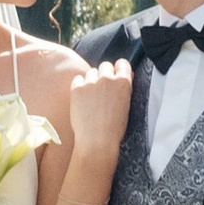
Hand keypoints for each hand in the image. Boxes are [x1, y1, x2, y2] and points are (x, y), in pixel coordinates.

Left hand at [65, 58, 134, 173]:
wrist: (97, 140)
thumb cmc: (114, 128)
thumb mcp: (126, 105)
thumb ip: (124, 88)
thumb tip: (121, 77)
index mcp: (124, 82)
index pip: (122, 63)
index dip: (119, 69)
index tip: (116, 75)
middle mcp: (108, 78)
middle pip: (105, 66)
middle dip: (104, 74)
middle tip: (102, 89)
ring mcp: (91, 82)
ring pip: (91, 72)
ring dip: (91, 80)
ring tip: (91, 98)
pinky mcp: (77, 88)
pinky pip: (78, 79)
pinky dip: (79, 86)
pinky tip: (82, 99)